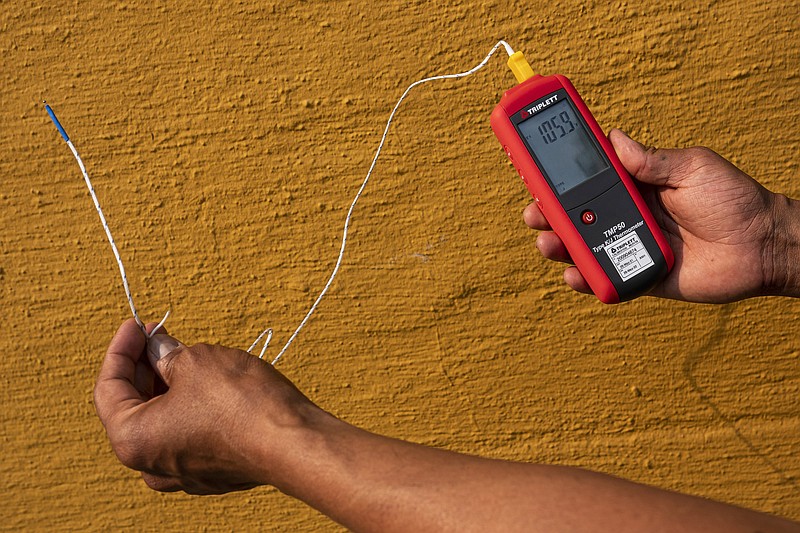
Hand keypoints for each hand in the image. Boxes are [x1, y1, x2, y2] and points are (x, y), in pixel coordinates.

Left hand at [93, 318, 315, 493]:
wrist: (293, 443)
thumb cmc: (242, 404)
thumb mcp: (197, 362)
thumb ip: (167, 354)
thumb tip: (159, 348)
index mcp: (133, 439)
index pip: (108, 387)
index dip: (121, 349)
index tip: (138, 324)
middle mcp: (151, 464)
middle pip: (134, 406)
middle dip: (145, 367)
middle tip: (160, 335)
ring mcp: (183, 473)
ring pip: (163, 421)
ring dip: (169, 386)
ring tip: (187, 354)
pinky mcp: (212, 472)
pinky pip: (189, 433)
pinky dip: (191, 407)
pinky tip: (208, 382)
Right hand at [524, 129, 794, 302]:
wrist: (762, 247)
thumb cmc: (735, 201)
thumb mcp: (693, 167)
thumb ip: (652, 160)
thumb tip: (614, 137)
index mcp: (636, 185)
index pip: (590, 176)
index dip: (561, 171)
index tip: (534, 163)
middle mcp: (627, 214)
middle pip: (575, 214)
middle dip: (547, 212)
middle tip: (534, 211)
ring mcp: (630, 245)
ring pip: (583, 247)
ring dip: (559, 244)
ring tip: (549, 242)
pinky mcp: (639, 275)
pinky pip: (605, 278)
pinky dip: (585, 279)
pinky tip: (574, 275)